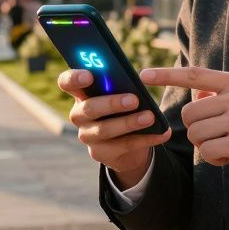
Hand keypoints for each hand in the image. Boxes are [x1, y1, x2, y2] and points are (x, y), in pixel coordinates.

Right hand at [57, 69, 170, 188]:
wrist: (125, 141)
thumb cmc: (122, 106)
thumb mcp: (119, 93)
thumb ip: (119, 84)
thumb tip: (136, 80)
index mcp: (81, 93)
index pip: (67, 82)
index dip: (74, 78)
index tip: (89, 75)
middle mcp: (79, 115)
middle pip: (89, 108)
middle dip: (111, 103)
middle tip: (134, 99)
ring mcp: (88, 136)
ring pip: (105, 130)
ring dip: (129, 123)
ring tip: (150, 117)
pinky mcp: (101, 154)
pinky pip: (124, 145)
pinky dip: (146, 139)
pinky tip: (161, 133)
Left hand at [141, 67, 228, 187]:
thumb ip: (219, 95)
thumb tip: (195, 94)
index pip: (195, 75)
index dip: (166, 75)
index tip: (143, 75)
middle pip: (189, 113)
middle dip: (196, 129)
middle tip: (218, 135)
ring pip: (195, 133)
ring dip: (206, 145)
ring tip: (228, 145)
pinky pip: (207, 151)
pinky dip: (215, 159)